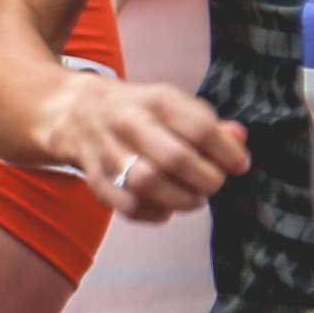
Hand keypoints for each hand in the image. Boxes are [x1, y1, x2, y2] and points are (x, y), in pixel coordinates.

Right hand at [37, 70, 248, 222]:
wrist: (73, 110)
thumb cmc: (136, 110)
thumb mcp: (170, 103)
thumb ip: (208, 123)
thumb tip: (239, 139)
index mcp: (155, 99)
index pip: (200, 129)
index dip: (227, 153)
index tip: (239, 165)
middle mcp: (129, 122)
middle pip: (176, 159)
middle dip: (206, 180)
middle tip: (214, 183)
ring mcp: (108, 150)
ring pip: (148, 185)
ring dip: (181, 199)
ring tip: (193, 198)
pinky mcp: (94, 177)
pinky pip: (127, 206)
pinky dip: (154, 213)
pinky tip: (165, 207)